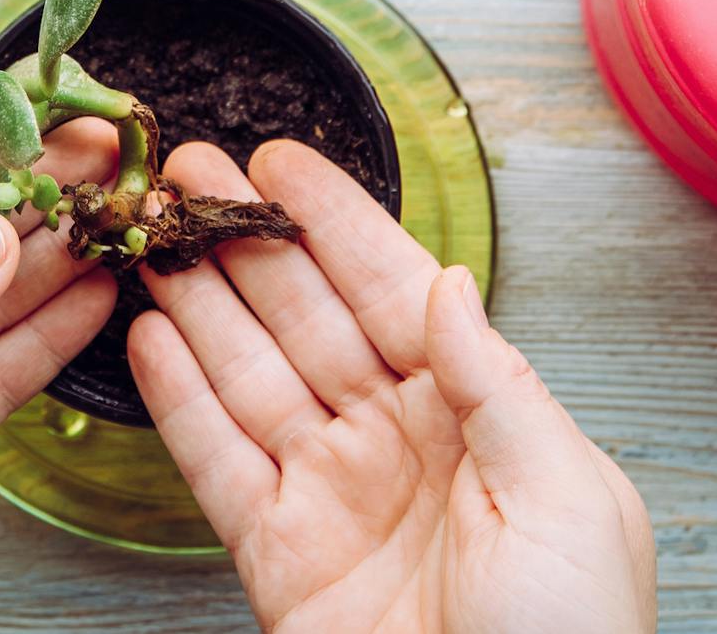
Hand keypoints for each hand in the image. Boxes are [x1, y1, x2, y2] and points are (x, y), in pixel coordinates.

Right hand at [128, 141, 654, 633]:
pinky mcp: (277, 553)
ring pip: (249, 373)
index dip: (334, 223)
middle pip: (305, 316)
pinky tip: (149, 338)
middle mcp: (395, 438)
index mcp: (475, 413)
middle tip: (187, 172)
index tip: (281, 163)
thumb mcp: (567, 496)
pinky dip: (179, 400)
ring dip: (198, 301)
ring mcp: (331, 491)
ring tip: (153, 235)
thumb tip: (450, 285)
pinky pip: (217, 461)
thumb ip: (499, 383)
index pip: (392, 290)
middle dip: (245, 239)